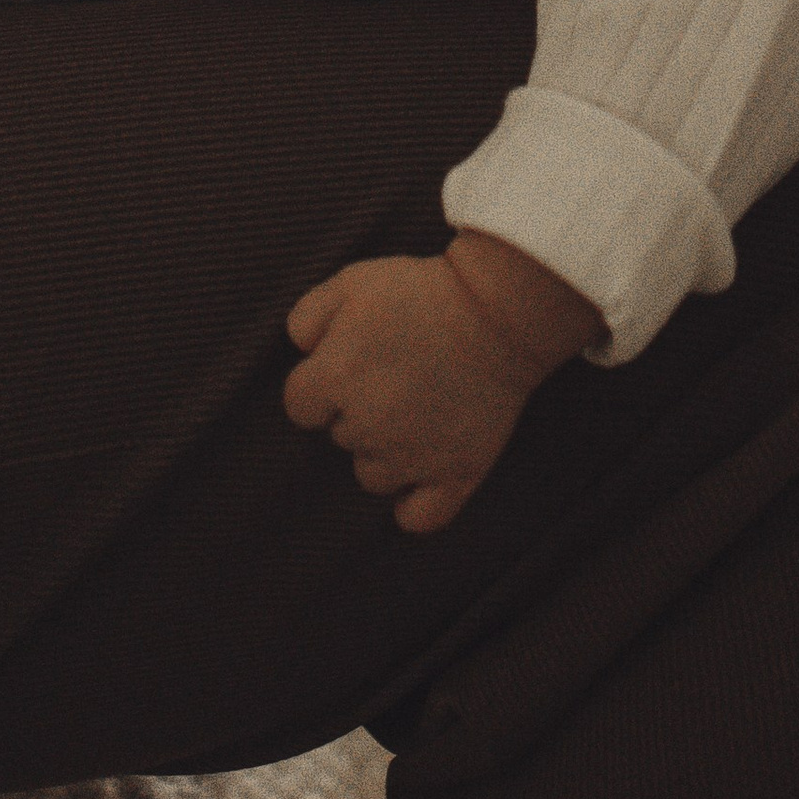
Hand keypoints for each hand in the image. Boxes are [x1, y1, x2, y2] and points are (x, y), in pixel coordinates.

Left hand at [284, 239, 597, 532]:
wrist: (498, 310)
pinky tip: (417, 484)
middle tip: (396, 373)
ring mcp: (413, 456)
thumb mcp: (353, 280)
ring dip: (383, 450)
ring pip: (372, 476)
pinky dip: (413, 507)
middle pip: (340, 437)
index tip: (348, 362)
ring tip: (414, 411)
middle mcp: (368, 426)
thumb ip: (308, 316)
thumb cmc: (422, 291)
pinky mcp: (456, 473)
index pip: (300, 405)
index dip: (320, 383)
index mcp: (336, 379)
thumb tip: (302, 352)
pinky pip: (421, 518)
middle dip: (357, 409)